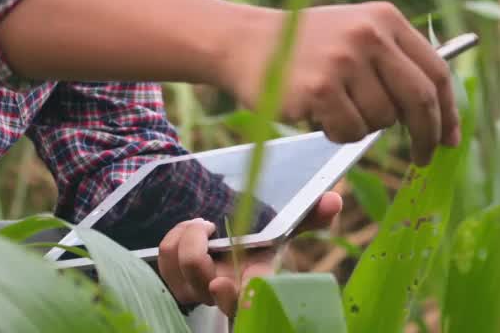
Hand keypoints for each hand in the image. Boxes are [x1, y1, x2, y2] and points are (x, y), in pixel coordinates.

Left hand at [156, 192, 342, 316]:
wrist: (221, 222)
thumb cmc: (256, 229)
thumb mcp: (282, 222)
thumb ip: (308, 214)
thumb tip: (334, 199)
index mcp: (256, 275)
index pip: (250, 300)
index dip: (239, 299)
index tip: (226, 284)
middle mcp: (228, 285)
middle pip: (212, 295)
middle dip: (206, 275)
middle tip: (207, 240)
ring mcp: (200, 285)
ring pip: (183, 270)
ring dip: (187, 238)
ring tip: (202, 222)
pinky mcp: (177, 277)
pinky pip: (165, 262)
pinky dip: (173, 239)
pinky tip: (188, 228)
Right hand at [219, 2, 459, 165]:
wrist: (243, 41)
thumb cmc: (303, 46)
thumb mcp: (353, 33)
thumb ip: (394, 61)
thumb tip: (440, 116)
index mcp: (384, 18)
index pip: (435, 71)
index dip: (449, 111)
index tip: (450, 139)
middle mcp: (368, 35)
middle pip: (419, 100)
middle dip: (426, 136)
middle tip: (423, 157)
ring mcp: (344, 61)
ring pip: (382, 120)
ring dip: (363, 128)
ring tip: (336, 109)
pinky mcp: (320, 88)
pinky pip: (350, 131)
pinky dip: (337, 133)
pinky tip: (317, 114)